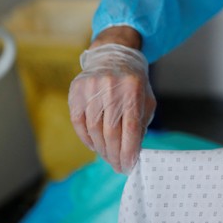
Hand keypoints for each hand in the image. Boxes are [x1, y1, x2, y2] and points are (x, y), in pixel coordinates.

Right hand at [69, 34, 154, 173]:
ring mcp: (91, 88)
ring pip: (93, 129)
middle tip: (117, 166)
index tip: (128, 167)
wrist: (114, 55)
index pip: (131, 128)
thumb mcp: (145, 99)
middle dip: (114, 154)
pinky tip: (95, 146)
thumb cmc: (134, 83)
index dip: (128, 151)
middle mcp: (111, 87)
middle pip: (111, 132)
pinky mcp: (76, 90)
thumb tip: (132, 153)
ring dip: (101, 148)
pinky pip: (78, 122)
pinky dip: (86, 138)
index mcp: (133, 89)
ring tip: (108, 157)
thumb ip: (141, 123)